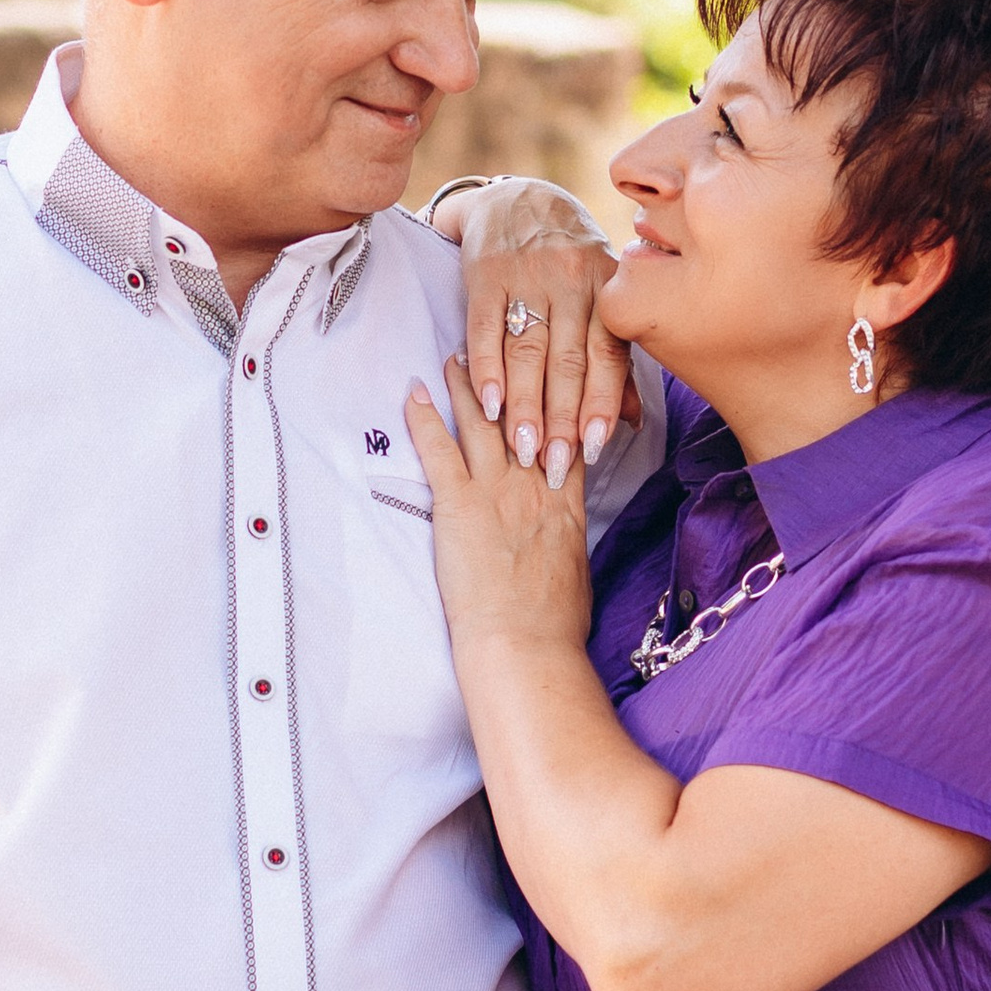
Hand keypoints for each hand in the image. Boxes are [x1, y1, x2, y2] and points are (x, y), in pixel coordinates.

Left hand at [405, 360, 594, 659]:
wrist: (527, 645)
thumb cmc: (554, 627)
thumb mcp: (577, 576)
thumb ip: (568, 546)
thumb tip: (563, 545)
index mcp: (566, 505)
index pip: (564, 436)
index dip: (556, 402)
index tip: (548, 375)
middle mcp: (535, 486)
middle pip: (525, 418)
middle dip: (512, 378)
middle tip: (500, 346)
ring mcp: (497, 490)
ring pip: (481, 423)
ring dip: (466, 386)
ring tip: (456, 355)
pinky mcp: (459, 504)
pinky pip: (438, 450)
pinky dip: (423, 419)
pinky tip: (413, 392)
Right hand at [445, 180, 633, 490]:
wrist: (518, 197)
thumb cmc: (570, 259)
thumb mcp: (602, 293)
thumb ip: (614, 356)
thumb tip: (630, 422)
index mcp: (608, 287)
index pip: (606, 353)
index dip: (600, 403)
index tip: (593, 450)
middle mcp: (573, 278)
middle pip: (567, 359)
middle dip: (561, 418)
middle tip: (554, 466)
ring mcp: (528, 273)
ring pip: (528, 350)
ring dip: (524, 405)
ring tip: (521, 449)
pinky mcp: (486, 271)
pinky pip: (486, 326)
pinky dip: (486, 368)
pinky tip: (488, 404)